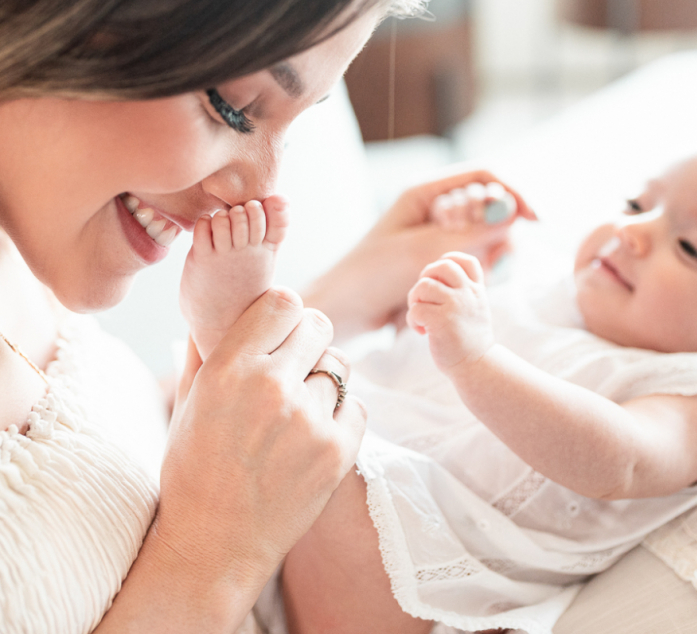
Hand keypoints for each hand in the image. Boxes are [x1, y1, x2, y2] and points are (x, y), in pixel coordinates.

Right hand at [157, 287, 366, 607]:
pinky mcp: (337, 451)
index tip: (281, 329)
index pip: (284, 302)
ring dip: (324, 376)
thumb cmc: (194, 471)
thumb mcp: (187, 402)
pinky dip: (340, 414)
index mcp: (229, 369)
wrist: (213, 546)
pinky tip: (314, 432)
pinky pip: (356, 404)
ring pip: (339, 364)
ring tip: (302, 403)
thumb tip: (218, 308)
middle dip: (308, 338)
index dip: (285, 313)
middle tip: (296, 362)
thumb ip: (204, 348)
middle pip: (318, 325)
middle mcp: (271, 388)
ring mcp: (308, 421)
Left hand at [303, 166, 533, 338]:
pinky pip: (475, 250)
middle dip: (501, 226)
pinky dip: (481, 263)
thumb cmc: (373, 274)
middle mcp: (436, 206)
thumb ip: (470, 233)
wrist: (347, 307)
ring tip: (477, 272)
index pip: (484, 176)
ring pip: (486, 229)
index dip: (513, 192)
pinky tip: (467, 283)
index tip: (534, 218)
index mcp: (426, 191)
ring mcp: (439, 230)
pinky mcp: (440, 254)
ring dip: (491, 248)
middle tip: (495, 256)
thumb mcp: (423, 251)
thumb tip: (514, 216)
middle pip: (489, 202)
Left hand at [407, 252, 493, 372]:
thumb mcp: (474, 309)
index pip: (465, 262)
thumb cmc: (469, 340)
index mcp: (476, 290)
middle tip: (424, 298)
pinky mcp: (442, 321)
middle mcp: (468, 294)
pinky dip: (413, 321)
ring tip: (421, 317)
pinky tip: (422, 332)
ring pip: (423, 286)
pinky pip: (416, 309)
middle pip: (441, 267)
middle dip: (425, 278)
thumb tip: (431, 278)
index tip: (440, 280)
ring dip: (414, 301)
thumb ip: (461, 292)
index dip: (448, 262)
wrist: (477, 367)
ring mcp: (456, 306)